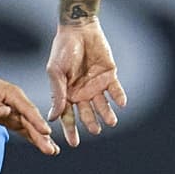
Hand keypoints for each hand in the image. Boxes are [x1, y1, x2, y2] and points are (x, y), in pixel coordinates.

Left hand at [0, 68, 58, 154]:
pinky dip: (33, 137)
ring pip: (30, 127)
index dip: (37, 121)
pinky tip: (43, 144)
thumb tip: (6, 112)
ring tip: (53, 151)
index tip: (46, 132)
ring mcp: (15, 111)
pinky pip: (23, 128)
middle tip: (52, 150)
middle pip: (31, 121)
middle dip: (42, 135)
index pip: (27, 109)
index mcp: (13, 94)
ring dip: (41, 139)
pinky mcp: (11, 118)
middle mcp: (18, 103)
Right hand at [45, 17, 126, 146]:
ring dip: (107, 114)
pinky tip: (121, 103)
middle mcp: (82, 92)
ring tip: (111, 121)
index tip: (73, 144)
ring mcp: (96, 85)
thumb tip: (53, 117)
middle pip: (87, 114)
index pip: (68, 116)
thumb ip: (57, 94)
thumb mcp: (56, 72)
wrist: (78, 30)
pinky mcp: (109, 76)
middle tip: (95, 130)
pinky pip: (116, 90)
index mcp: (67, 93)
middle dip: (91, 123)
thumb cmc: (62, 50)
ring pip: (103, 105)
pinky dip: (119, 97)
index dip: (70, 130)